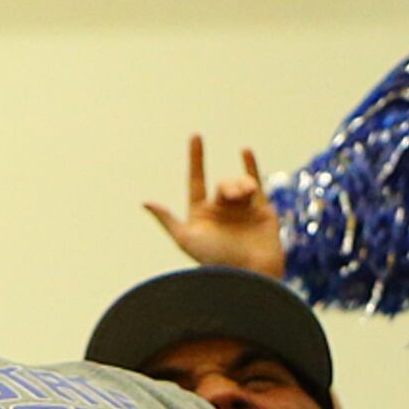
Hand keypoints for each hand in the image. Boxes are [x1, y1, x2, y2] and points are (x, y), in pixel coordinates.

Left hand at [142, 137, 283, 277]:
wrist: (250, 272)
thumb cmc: (215, 259)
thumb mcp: (185, 238)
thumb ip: (168, 219)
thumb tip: (145, 202)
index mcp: (201, 215)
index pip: (196, 181)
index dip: (196, 159)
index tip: (196, 136)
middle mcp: (221, 211)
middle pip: (221, 184)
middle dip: (227, 187)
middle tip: (231, 198)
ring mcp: (242, 210)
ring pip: (239, 184)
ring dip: (241, 186)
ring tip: (245, 197)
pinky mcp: (263, 210)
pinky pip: (257, 183)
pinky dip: (251, 166)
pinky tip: (245, 150)